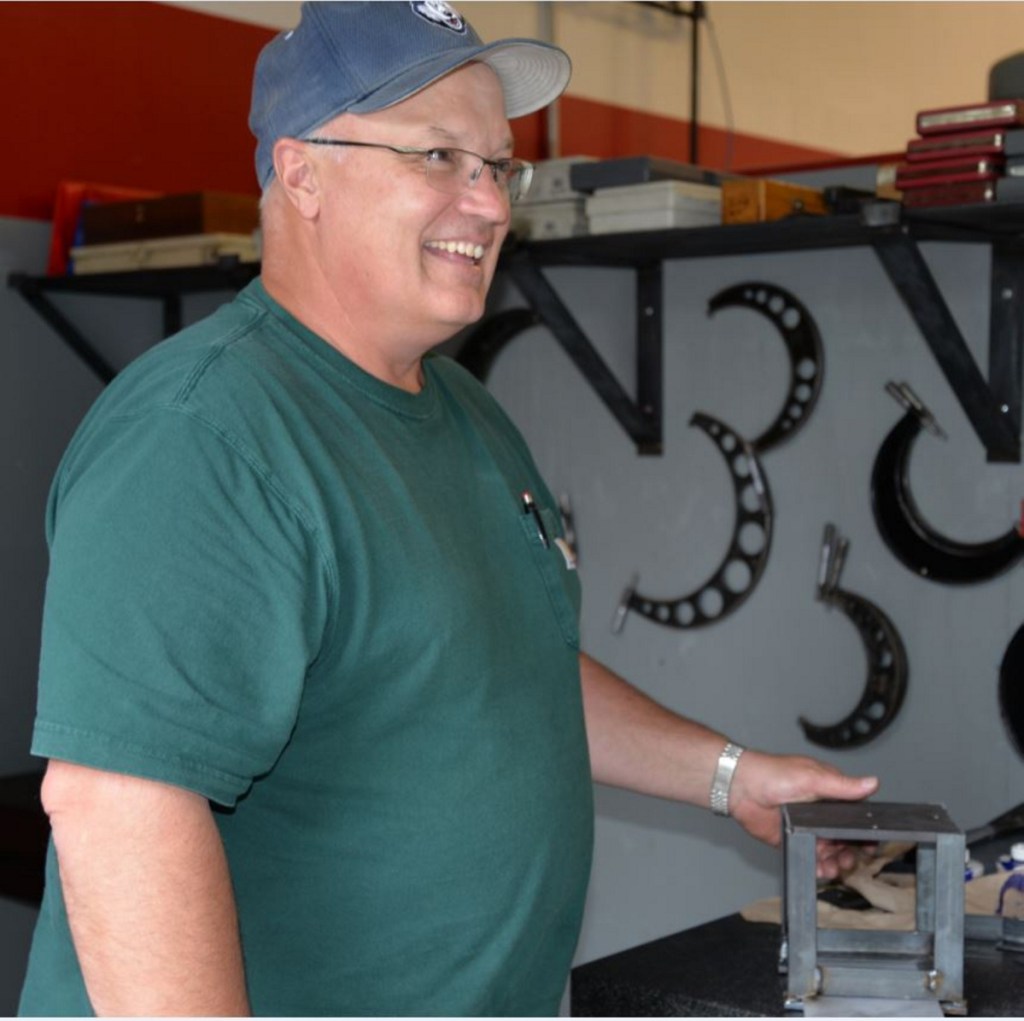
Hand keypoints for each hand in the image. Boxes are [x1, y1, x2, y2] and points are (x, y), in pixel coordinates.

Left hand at [727, 749, 878, 879]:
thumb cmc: (772, 774)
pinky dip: (820, 867)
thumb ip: (842, 786)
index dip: (866, 831)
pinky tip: (822, 870)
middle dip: (853, 851)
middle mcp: (821, 812)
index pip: (856, 815)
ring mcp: (808, 827)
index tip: (872, 844)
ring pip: (832, 851)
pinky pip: (811, 857)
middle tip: (851, 859)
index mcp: (830, 793)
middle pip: (847, 838)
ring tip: (836, 867)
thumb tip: (872, 783)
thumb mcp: (812, 777)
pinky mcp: (793, 840)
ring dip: (838, 862)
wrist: (740, 788)